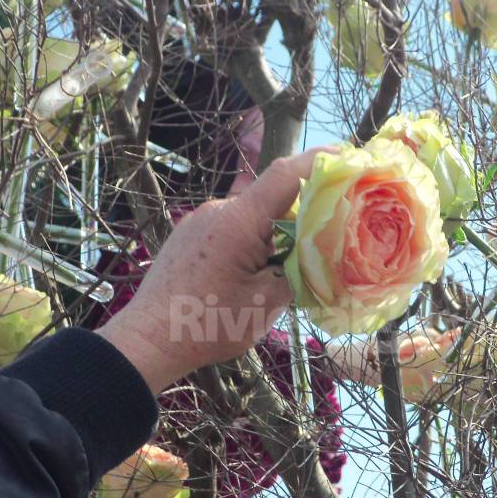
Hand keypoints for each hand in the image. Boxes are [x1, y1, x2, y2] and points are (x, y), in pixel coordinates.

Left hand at [97, 148, 327, 393]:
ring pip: (251, 218)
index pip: (287, 173)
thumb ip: (296, 272)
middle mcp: (218, 211)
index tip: (348, 157)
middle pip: (272, 199)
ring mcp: (199, 221)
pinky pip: (230, 229)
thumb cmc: (207, 325)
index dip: (320, 161)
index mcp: (239, 221)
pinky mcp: (189, 236)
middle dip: (301, 213)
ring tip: (287, 268)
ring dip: (274, 234)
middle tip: (326, 236)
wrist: (148, 340)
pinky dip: (251, 242)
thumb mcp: (266, 304)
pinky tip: (255, 273)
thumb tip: (316, 256)